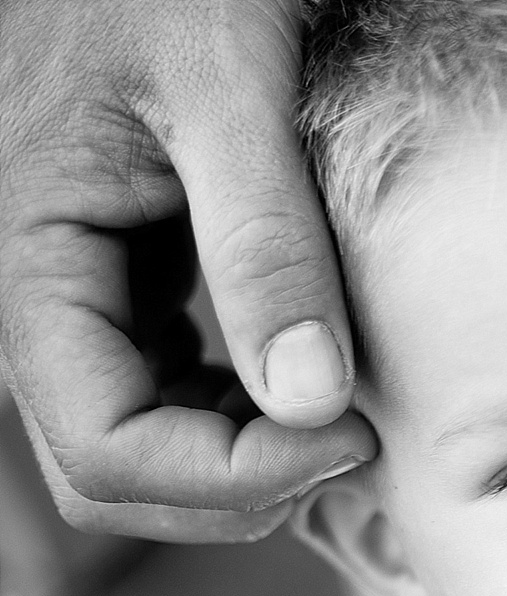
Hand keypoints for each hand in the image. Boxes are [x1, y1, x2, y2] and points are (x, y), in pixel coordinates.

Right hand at [0, 0, 374, 543]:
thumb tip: (311, 401)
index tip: (350, 435)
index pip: (104, 449)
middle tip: (358, 438)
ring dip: (245, 465)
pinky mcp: (138, 290)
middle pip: (114, 478)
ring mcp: (90, 303)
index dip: (230, 478)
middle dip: (237, 489)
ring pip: (146, 450)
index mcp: (41, 262)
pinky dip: (247, 418)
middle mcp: (51, 301)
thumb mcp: (228, 88)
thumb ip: (263, 239)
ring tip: (348, 414)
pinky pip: (176, 398)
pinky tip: (316, 376)